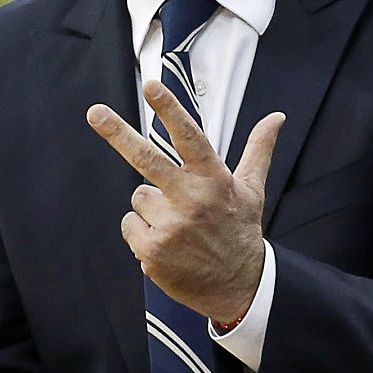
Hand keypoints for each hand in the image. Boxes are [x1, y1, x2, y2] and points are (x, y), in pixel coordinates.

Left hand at [88, 81, 283, 324]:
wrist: (239, 287)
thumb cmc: (240, 231)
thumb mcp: (253, 190)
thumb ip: (259, 149)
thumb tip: (277, 116)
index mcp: (214, 180)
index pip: (190, 138)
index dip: (170, 110)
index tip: (151, 86)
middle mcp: (191, 200)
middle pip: (147, 159)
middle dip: (118, 133)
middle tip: (94, 112)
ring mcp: (170, 227)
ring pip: (138, 197)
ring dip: (151, 208)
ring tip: (178, 227)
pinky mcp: (152, 251)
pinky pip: (129, 224)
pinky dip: (141, 232)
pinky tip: (166, 243)